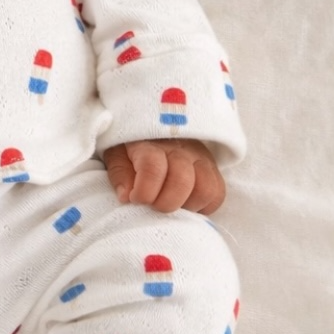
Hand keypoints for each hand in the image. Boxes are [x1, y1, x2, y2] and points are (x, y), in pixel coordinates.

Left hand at [102, 138, 225, 214]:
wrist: (155, 128)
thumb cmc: (131, 146)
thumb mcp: (115, 154)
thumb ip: (119, 173)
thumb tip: (127, 196)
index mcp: (151, 144)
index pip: (153, 168)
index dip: (144, 192)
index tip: (135, 199)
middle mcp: (180, 149)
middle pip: (182, 181)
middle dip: (165, 203)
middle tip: (153, 206)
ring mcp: (201, 158)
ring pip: (206, 189)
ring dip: (187, 205)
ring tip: (171, 204)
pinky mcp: (213, 168)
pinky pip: (218, 193)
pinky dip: (204, 206)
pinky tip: (186, 204)